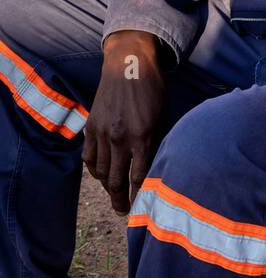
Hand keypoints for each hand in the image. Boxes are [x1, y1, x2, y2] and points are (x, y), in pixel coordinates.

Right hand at [83, 31, 167, 214]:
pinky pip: (89, 158)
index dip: (140, 198)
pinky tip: (103, 175)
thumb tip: (157, 171)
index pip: (139, 179)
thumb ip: (159, 144)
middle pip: (117, 181)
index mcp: (144, 136)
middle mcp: (121, 137)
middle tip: (125, 212)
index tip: (143, 209)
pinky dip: (95, 171)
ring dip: (108, 188)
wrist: (129, 65)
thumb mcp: (164, 117)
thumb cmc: (154, 91)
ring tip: (115, 196)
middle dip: (121, 201)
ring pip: (101, 173)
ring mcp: (102, 133)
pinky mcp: (91, 127)